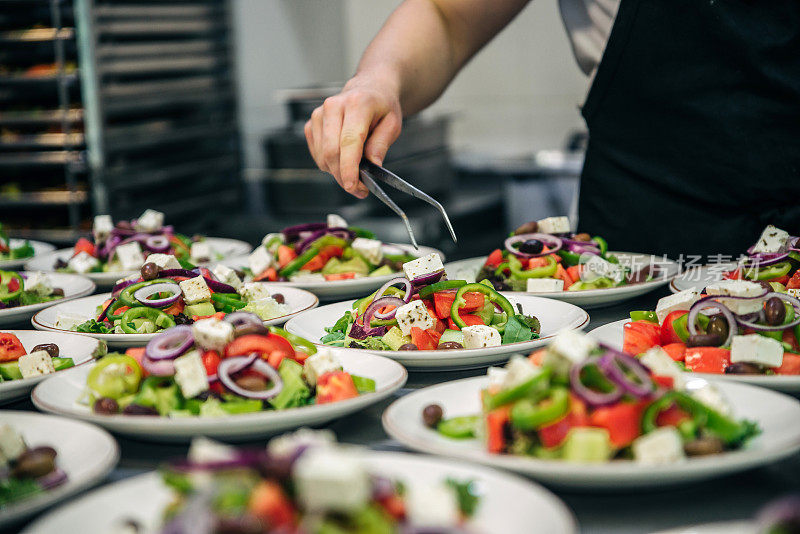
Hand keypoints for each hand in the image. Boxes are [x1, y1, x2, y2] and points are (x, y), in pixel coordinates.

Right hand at [305, 75, 401, 197]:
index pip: (349, 141)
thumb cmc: (382, 106)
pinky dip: (330, 164)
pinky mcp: (311, 124)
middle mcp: (334, 106)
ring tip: (356, 173)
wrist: (369, 89)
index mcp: (357, 103)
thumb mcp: (393, 124)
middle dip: (344, 176)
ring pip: (323, 156)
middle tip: (360, 189)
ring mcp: (319, 114)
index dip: (349, 167)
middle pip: (332, 152)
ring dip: (338, 172)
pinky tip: (344, 159)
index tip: (353, 185)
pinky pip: (317, 155)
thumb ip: (381, 145)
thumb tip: (371, 166)